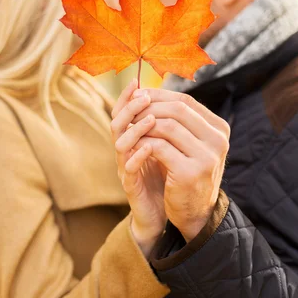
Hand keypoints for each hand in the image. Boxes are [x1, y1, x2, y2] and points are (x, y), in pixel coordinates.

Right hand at [111, 80, 165, 255]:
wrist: (165, 215)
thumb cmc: (168, 179)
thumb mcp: (169, 149)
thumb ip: (168, 129)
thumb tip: (179, 101)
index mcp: (134, 139)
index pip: (124, 112)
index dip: (128, 97)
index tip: (138, 81)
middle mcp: (126, 151)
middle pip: (117, 123)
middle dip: (130, 107)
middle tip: (145, 97)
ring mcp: (126, 168)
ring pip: (120, 143)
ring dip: (135, 128)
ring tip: (152, 119)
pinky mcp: (131, 187)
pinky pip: (128, 169)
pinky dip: (138, 156)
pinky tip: (151, 147)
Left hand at [131, 88, 229, 241]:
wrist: (196, 214)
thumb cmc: (188, 175)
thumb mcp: (190, 145)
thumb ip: (179, 122)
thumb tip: (147, 91)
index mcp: (219, 129)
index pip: (186, 102)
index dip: (159, 95)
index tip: (138, 96)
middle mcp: (218, 140)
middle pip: (177, 110)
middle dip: (149, 107)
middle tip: (130, 111)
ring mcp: (207, 156)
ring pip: (166, 126)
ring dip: (143, 125)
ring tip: (130, 128)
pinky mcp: (190, 172)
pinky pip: (159, 147)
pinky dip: (143, 143)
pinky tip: (134, 145)